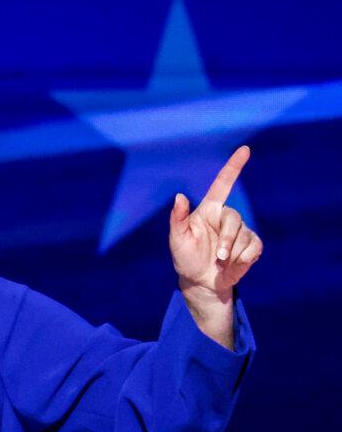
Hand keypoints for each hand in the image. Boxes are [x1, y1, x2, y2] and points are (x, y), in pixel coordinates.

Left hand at [168, 146, 262, 348]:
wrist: (200, 282)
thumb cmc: (185, 258)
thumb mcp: (177, 240)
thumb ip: (178, 219)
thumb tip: (179, 196)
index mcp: (208, 210)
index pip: (223, 184)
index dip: (234, 167)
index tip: (245, 149)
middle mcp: (226, 217)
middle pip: (235, 219)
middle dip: (227, 240)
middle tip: (218, 256)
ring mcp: (241, 230)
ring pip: (244, 236)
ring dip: (232, 254)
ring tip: (221, 262)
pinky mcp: (252, 244)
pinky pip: (254, 248)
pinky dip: (243, 260)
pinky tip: (233, 265)